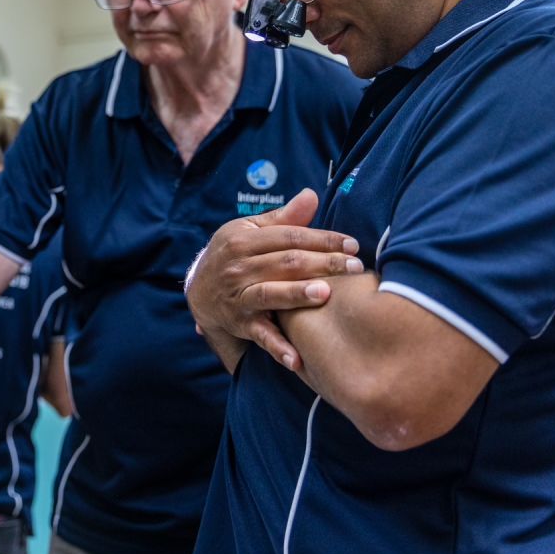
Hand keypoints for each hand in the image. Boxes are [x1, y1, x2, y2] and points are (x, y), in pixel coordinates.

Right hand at [185, 188, 361, 369]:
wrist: (199, 291)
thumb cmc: (233, 255)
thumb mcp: (249, 231)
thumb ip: (283, 219)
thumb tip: (312, 195)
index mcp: (244, 239)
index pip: (289, 237)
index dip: (322, 239)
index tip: (352, 244)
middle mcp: (239, 266)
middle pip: (286, 262)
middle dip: (323, 263)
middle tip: (354, 268)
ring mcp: (238, 295)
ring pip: (271, 293)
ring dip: (297, 294)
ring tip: (325, 294)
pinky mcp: (239, 323)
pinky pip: (261, 335)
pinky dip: (277, 347)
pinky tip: (297, 358)